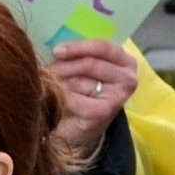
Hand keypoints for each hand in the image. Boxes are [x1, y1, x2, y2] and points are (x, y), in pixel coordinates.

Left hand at [46, 37, 137, 167]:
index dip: (78, 47)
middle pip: (90, 63)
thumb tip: (54, 44)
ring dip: (60, 83)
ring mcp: (118, 96)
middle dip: (63, 66)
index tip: (56, 50)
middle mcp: (128, 78)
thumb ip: (77, 54)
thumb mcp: (82, 69)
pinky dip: (60, 98)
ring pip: (79, 80)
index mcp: (125, 61)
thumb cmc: (80, 93)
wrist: (77, 129)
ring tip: (51, 87)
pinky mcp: (104, 111)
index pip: (103, 47)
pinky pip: (73, 98)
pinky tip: (56, 101)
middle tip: (46, 71)